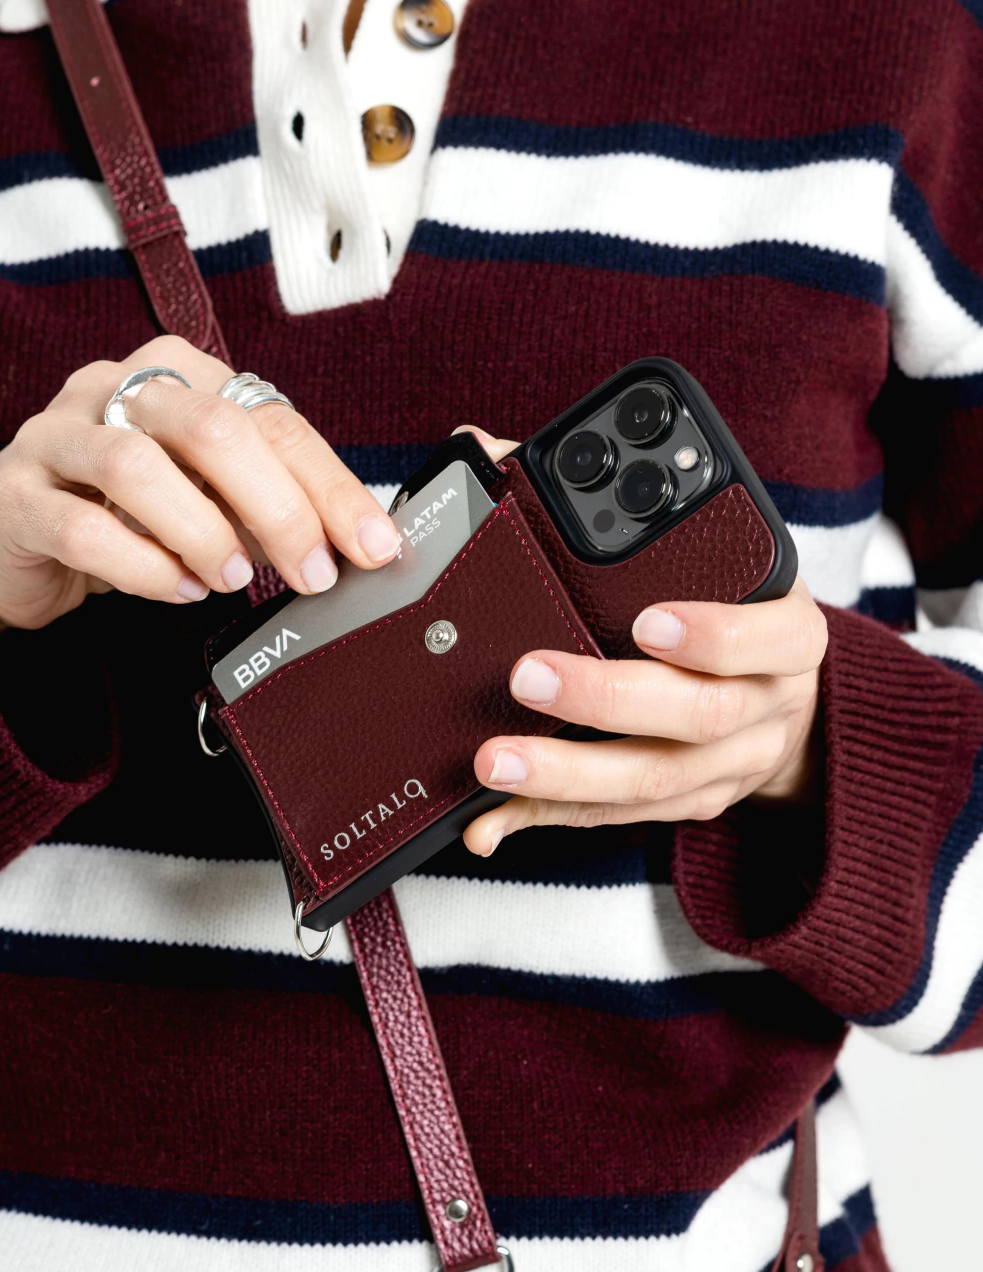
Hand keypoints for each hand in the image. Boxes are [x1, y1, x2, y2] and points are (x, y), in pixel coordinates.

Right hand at [0, 336, 400, 633]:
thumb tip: (351, 543)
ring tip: (232, 579)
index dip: (332, 486)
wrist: (13, 534)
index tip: (375, 546)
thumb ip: (268, 503)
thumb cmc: (127, 508)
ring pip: (138, 467)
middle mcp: (115, 387)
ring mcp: (58, 436)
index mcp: (179, 374)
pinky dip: (143, 567)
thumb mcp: (207, 493)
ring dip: (203, 533)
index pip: (274, 420)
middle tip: (311, 573)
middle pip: (213, 429)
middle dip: (278, 508)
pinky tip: (176, 588)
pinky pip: (83, 528)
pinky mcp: (15, 496)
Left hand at [452, 428, 826, 855]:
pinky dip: (551, 817)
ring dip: (566, 775)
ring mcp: (732, 765)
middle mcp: (768, 704)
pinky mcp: (692, 805)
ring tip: (493, 760)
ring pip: (653, 782)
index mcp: (785, 631)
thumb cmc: (728, 601)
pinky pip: (619, 821)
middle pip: (696, 715)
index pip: (770, 636)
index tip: (646, 622)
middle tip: (526, 675)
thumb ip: (620, 509)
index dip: (715, 636)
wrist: (784, 694)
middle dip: (606, 699)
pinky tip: (492, 819)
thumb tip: (487, 451)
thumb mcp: (715, 551)